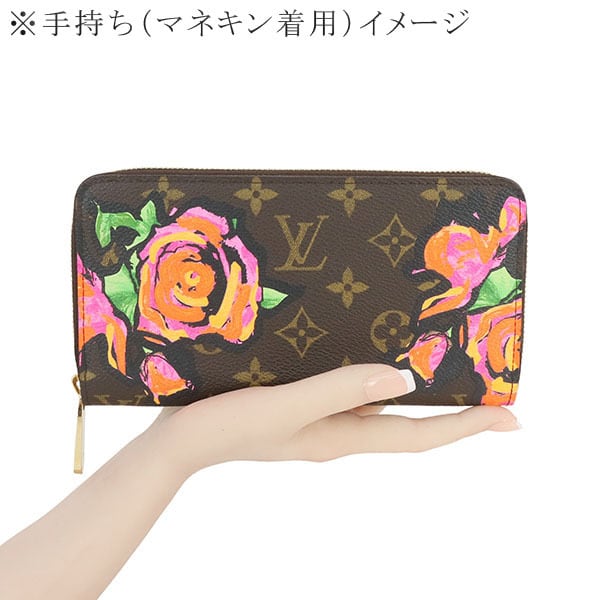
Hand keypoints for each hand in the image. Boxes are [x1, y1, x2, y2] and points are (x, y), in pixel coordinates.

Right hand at [148, 363, 519, 480]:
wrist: (181, 440)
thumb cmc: (227, 423)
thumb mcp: (286, 406)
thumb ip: (341, 390)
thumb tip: (402, 379)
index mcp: (341, 436)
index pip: (418, 437)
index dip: (465, 428)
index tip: (508, 418)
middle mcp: (339, 431)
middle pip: (409, 425)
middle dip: (452, 412)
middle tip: (486, 389)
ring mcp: (321, 421)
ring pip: (381, 409)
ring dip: (417, 396)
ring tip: (442, 369)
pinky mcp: (303, 407)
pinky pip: (352, 396)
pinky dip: (376, 383)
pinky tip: (373, 357)